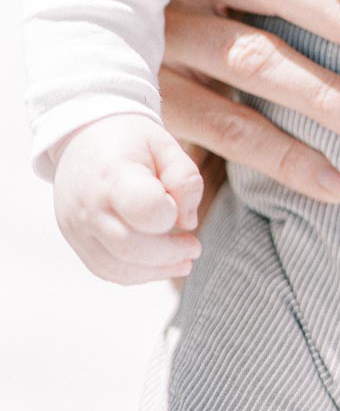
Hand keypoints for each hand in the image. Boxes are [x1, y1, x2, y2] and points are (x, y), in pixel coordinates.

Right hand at [52, 115, 203, 283]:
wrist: (83, 136)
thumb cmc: (129, 140)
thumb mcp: (166, 144)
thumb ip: (186, 179)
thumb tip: (188, 222)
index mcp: (113, 173)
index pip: (145, 208)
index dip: (169, 213)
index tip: (174, 204)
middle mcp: (88, 204)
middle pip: (131, 247)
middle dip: (170, 254)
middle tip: (194, 248)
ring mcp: (76, 226)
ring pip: (116, 267)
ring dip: (156, 271)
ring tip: (183, 261)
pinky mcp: (74, 240)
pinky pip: (104, 269)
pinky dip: (135, 274)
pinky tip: (157, 265)